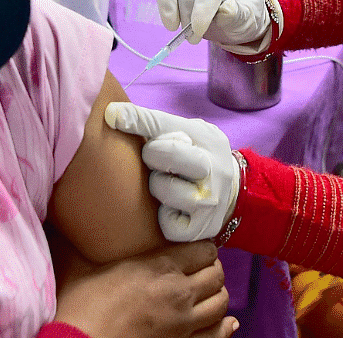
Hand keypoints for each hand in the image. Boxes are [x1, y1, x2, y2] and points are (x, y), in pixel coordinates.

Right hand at [52, 240, 236, 337]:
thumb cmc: (77, 309)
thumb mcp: (78, 267)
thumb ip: (77, 243)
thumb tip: (61, 222)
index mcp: (159, 267)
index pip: (203, 250)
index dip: (203, 249)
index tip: (196, 250)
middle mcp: (178, 292)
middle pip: (216, 275)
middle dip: (212, 270)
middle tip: (202, 270)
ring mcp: (183, 323)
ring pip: (221, 303)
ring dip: (218, 296)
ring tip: (208, 293)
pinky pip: (217, 334)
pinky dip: (225, 327)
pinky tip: (227, 323)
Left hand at [105, 102, 239, 241]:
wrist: (230, 194)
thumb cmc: (197, 156)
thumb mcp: (184, 131)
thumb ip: (151, 122)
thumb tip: (111, 113)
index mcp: (208, 140)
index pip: (166, 125)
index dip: (138, 121)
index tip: (113, 116)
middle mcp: (214, 170)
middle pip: (168, 154)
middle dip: (153, 155)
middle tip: (156, 160)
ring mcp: (209, 202)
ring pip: (164, 189)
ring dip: (157, 187)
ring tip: (165, 185)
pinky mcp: (201, 229)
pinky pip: (167, 224)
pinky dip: (164, 217)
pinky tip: (171, 208)